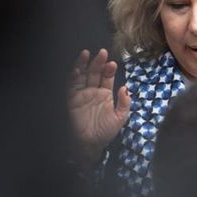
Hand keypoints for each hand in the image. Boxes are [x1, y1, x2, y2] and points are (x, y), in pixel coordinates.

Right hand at [68, 49, 129, 164]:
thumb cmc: (105, 132)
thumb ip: (124, 103)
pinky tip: (77, 68)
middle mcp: (93, 91)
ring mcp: (81, 93)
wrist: (90, 144)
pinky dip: (73, 75)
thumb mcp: (120, 118)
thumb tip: (125, 88)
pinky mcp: (71, 98)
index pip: (107, 77)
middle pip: (94, 72)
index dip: (109, 69)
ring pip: (82, 75)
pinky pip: (71, 84)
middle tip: (102, 53)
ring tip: (87, 54)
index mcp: (105, 94)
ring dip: (84, 64)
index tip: (112, 63)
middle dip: (98, 63)